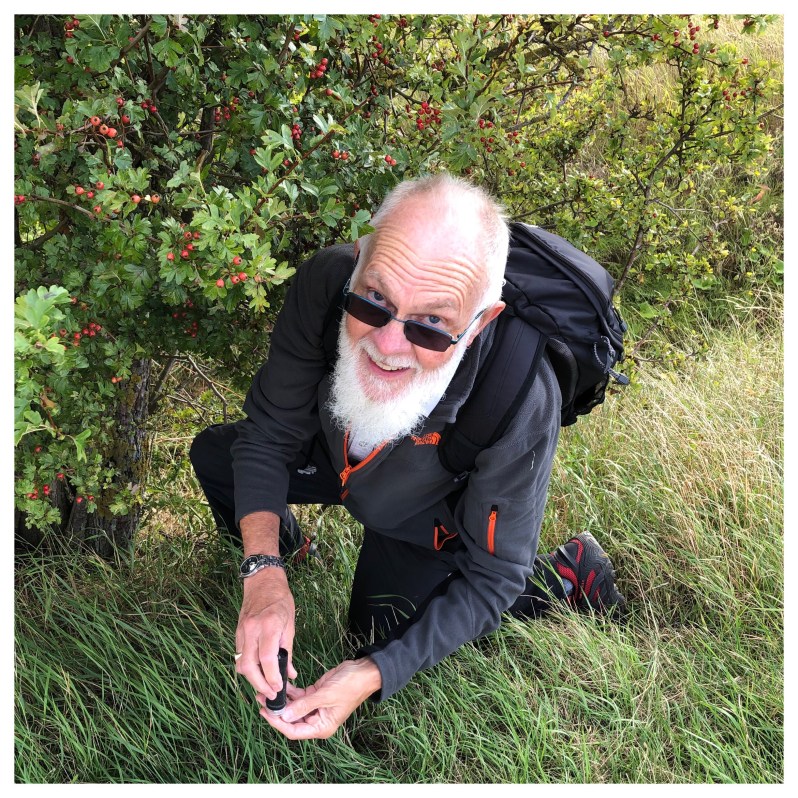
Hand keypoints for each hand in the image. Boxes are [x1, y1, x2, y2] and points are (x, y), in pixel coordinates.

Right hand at [235, 568, 297, 698]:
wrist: (262, 581)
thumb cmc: (281, 600)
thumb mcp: (290, 624)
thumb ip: (288, 651)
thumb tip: (289, 674)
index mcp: (268, 626)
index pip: (267, 659)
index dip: (272, 677)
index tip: (278, 688)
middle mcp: (251, 630)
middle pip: (249, 667)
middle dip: (259, 684)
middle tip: (270, 694)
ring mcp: (241, 632)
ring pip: (241, 663)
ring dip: (252, 678)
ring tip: (265, 685)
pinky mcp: (237, 633)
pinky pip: (240, 655)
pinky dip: (248, 666)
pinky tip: (258, 671)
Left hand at [257, 657, 381, 739]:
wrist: (363, 671)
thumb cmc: (350, 686)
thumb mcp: (326, 696)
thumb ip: (304, 705)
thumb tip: (285, 715)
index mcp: (321, 727)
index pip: (294, 731)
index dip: (278, 723)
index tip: (266, 713)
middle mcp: (316, 720)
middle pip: (291, 720)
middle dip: (277, 711)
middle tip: (262, 699)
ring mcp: (315, 708)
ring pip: (293, 708)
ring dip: (281, 701)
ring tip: (266, 691)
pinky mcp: (315, 695)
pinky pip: (298, 697)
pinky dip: (290, 692)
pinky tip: (280, 686)